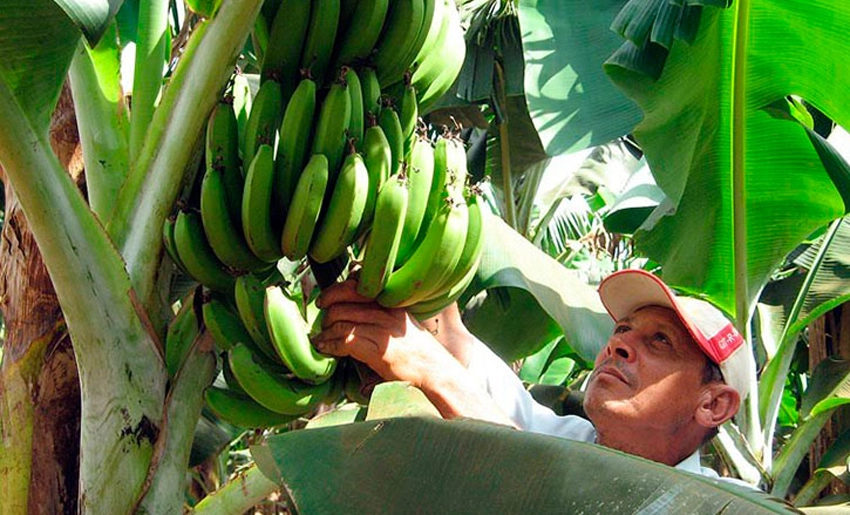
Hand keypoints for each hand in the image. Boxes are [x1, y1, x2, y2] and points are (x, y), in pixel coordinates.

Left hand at [312, 279, 454, 388]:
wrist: (435, 371)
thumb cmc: (418, 351)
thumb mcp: (403, 323)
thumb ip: (382, 313)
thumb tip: (354, 310)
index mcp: (392, 302)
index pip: (357, 285)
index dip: (335, 291)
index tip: (326, 299)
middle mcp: (386, 311)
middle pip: (344, 300)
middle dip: (327, 310)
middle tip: (322, 321)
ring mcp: (382, 329)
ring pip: (341, 320)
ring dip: (325, 330)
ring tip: (320, 338)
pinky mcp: (378, 349)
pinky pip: (344, 340)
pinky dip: (329, 344)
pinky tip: (325, 349)